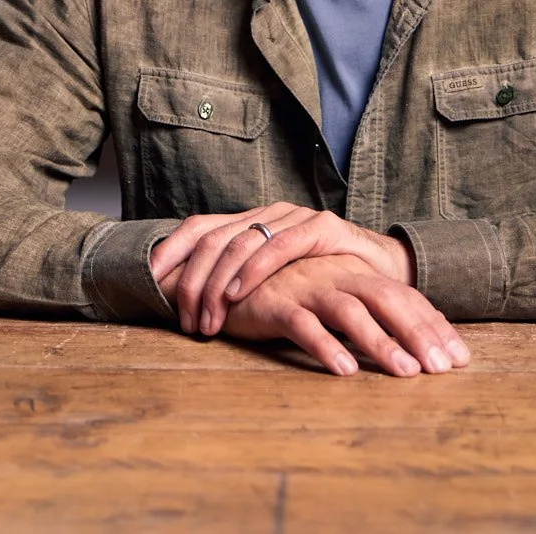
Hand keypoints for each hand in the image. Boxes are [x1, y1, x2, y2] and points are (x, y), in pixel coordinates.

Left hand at [150, 204, 412, 336]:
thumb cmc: (326, 283)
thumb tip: (190, 305)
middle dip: (191, 281)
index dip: (170, 250)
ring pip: (240, 243)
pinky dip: (253, 271)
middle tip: (184, 321)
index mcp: (252, 223)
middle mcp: (268, 214)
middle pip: (213, 239)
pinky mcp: (322, 228)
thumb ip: (240, 286)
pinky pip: (279, 246)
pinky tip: (238, 295)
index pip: (199, 227)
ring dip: (216, 284)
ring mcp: (294, 218)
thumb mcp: (275, 284)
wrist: (387, 273)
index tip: (148, 282)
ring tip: (206, 319)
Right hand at [205, 253, 470, 376]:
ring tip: (405, 373)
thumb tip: (408, 344)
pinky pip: (303, 324)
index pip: (403, 297)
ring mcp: (306, 286)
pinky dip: (325, 346)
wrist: (224, 272)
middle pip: (386, 299)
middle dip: (419, 334)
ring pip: (350, 311)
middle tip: (443, 369)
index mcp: (353, 272)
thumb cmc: (284, 288)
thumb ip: (364, 311)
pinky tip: (345, 370)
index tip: (460, 358)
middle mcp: (335, 274)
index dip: (433, 325)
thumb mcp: (329, 293)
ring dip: (380, 342)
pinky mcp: (274, 302)